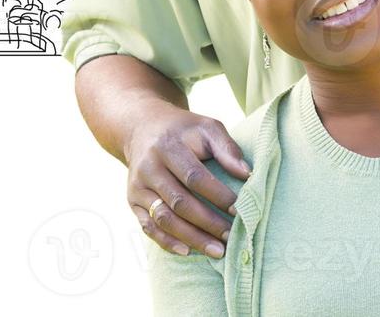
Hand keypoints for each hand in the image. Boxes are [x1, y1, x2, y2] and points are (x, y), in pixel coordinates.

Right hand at [124, 106, 250, 257]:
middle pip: (179, 202)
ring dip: (191, 237)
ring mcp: (138, 186)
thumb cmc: (183, 131)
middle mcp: (148, 167)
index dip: (217, 195)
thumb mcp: (206, 127)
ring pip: (164, 218)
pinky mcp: (132, 200)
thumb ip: (227, 148)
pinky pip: (148, 226)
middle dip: (208, 223)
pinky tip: (187, 251)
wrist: (141, 128)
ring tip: (217, 251)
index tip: (239, 210)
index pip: (194, 176)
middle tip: (231, 237)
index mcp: (168, 146)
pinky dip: (167, 242)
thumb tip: (247, 175)